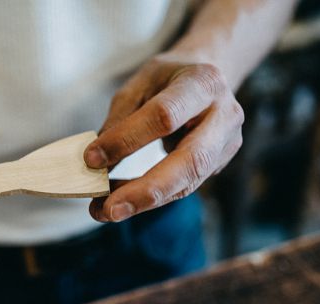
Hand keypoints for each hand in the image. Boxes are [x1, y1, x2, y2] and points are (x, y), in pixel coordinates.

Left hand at [84, 54, 243, 221]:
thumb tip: (97, 160)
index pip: (164, 116)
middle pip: (190, 160)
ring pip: (189, 182)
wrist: (210, 76)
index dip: (127, 140)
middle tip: (110, 209)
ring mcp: (227, 142)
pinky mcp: (220, 163)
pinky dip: (152, 197)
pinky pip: (184, 186)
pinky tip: (125, 203)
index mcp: (202, 83)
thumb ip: (121, 118)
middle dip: (146, 189)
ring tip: (108, 212)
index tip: (91, 159)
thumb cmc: (169, 77)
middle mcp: (224, 114)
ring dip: (146, 202)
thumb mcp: (141, 82)